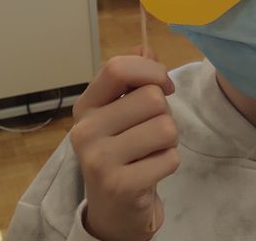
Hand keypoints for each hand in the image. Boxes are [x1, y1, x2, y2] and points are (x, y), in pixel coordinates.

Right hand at [69, 46, 177, 240]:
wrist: (113, 208)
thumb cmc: (122, 152)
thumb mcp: (122, 113)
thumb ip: (133, 79)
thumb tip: (145, 46)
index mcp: (86, 105)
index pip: (119, 67)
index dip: (153, 71)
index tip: (163, 86)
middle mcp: (85, 130)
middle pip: (152, 98)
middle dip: (164, 114)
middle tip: (150, 133)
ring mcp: (99, 159)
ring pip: (166, 127)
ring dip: (169, 140)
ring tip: (150, 152)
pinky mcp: (119, 184)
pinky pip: (170, 158)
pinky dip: (169, 163)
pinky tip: (149, 172)